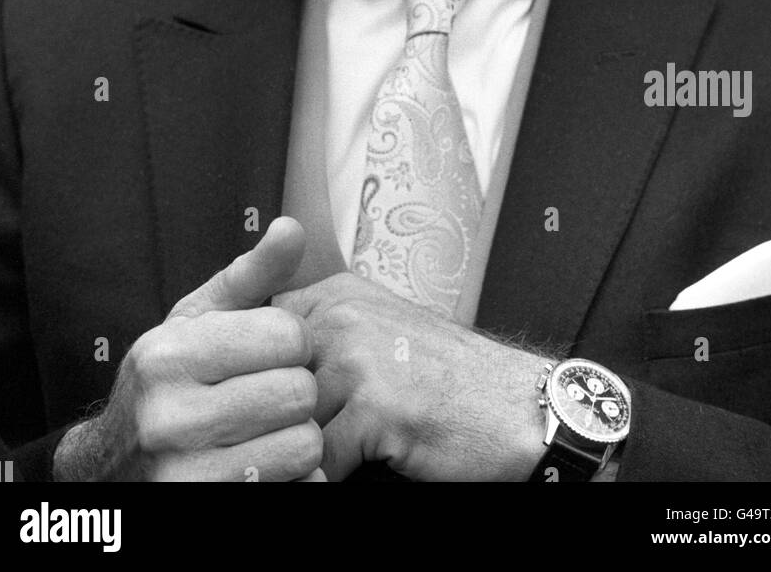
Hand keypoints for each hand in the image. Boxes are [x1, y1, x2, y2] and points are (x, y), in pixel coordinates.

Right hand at [54, 218, 324, 481]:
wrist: (109, 467)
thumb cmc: (166, 382)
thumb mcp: (194, 321)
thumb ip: (250, 275)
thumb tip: (292, 227)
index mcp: (168, 355)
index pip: (287, 335)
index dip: (291, 340)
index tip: (270, 351)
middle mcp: (169, 416)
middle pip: (299, 392)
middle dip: (296, 390)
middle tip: (270, 393)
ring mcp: (185, 474)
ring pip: (304, 445)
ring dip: (297, 437)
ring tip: (267, 428)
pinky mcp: (206, 508)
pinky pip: (296, 487)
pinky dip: (294, 476)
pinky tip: (264, 462)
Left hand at [278, 273, 545, 481]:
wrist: (515, 406)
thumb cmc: (451, 378)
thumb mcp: (382, 329)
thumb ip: (326, 333)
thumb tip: (262, 364)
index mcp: (339, 295)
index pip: (259, 331)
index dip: (257, 374)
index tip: (256, 399)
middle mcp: (342, 318)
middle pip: (270, 382)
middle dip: (282, 419)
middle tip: (297, 438)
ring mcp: (357, 360)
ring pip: (292, 422)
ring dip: (308, 448)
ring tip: (337, 453)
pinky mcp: (374, 408)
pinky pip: (322, 459)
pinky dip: (334, 475)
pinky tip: (361, 466)